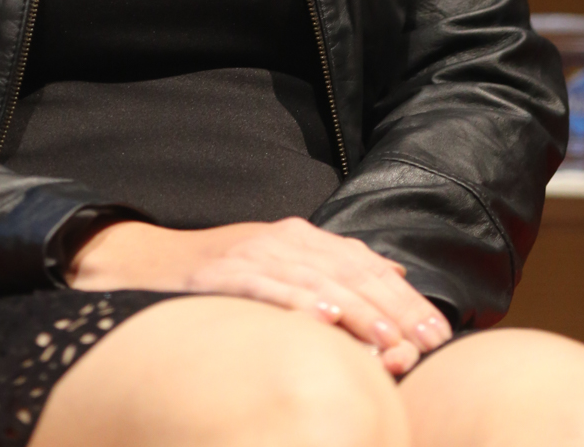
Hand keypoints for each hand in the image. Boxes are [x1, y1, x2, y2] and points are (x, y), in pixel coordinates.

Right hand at [66, 218, 450, 375]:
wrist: (145, 261)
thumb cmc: (222, 272)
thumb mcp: (283, 262)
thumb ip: (337, 267)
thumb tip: (398, 274)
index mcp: (301, 237)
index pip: (365, 266)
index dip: (405, 299)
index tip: (438, 334)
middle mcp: (282, 239)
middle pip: (349, 272)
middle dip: (393, 311)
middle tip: (425, 346)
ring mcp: (251, 253)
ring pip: (316, 281)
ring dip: (357, 312)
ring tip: (389, 341)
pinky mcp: (222, 273)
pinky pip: (266, 287)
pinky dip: (297, 301)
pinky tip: (323, 318)